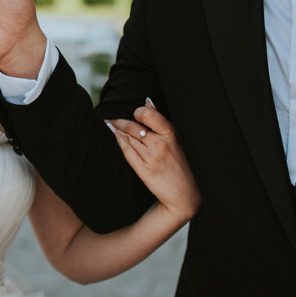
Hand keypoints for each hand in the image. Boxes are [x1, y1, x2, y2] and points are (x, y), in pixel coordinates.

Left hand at [110, 101, 200, 222]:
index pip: (149, 115)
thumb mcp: (177, 140)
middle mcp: (161, 145)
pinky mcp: (144, 170)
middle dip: (120, 121)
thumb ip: (160, 121)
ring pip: (128, 138)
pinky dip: (120, 142)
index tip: (134, 113)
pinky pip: (127, 152)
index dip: (138, 112)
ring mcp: (151, 158)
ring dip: (117, 130)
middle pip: (134, 127)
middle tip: (111, 118)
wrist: (185, 195)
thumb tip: (146, 102)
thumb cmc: (182, 164)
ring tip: (110, 125)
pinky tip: (115, 137)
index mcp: (171, 135)